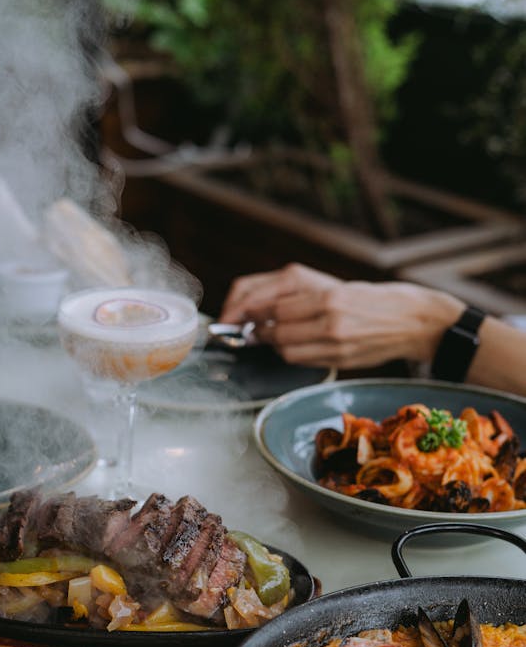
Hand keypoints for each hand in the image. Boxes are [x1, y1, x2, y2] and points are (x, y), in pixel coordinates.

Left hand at [219, 263, 463, 368]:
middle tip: (252, 328)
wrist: (413, 321)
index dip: (245, 313)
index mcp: (327, 293)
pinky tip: (295, 345)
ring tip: (277, 336)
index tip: (233, 317)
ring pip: (283, 349)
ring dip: (273, 344)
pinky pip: (300, 360)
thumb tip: (256, 310)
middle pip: (273, 329)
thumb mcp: (334, 286)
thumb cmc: (372, 299)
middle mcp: (330, 317)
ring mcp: (336, 341)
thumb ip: (297, 296)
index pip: (271, 304)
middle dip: (257, 330)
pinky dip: (289, 354)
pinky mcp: (340, 359)